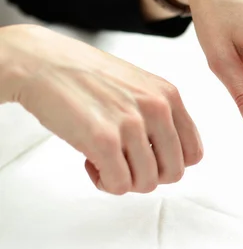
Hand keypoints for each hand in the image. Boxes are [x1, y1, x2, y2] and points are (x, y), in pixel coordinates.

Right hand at [0, 25, 202, 194]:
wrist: (42, 62)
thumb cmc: (87, 75)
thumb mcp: (139, 85)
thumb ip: (160, 113)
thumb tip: (170, 153)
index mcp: (169, 95)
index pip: (194, 152)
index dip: (170, 163)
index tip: (148, 158)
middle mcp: (157, 108)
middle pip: (174, 172)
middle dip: (148, 176)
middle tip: (124, 163)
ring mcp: (131, 124)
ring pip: (147, 183)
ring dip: (124, 180)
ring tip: (104, 159)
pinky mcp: (103, 139)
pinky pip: (120, 185)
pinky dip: (105, 183)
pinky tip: (90, 162)